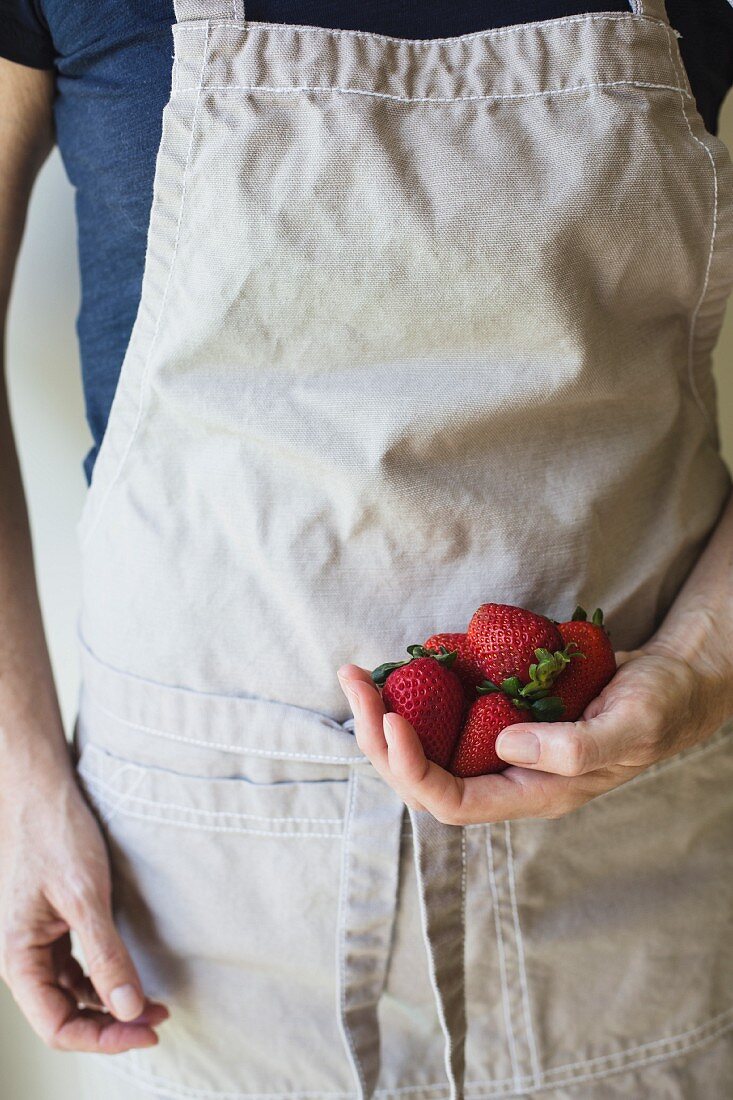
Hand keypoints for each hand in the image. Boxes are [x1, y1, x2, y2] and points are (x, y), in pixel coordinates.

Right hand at [0, 756, 167, 1052]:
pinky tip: (129, 977)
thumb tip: (129, 1008)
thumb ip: (105, 955)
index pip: (58, 1026)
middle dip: (111, 1024)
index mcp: (17, 957)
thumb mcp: (84, 895)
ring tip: (153, 1002)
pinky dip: (102, 979)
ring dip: (110, 1004)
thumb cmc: (54, 832)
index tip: (148, 1030)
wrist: (40, 787)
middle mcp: (21, 956)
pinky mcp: (51, 924)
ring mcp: (35, 941)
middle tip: (159, 1018)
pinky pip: (74, 968)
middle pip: (65, 1015)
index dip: (104, 1039)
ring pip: (71, 993)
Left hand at [337, 641, 731, 823]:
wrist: (673, 683)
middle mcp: (510, 777)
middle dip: (380, 738)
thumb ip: (575, 747)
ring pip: (426, 748)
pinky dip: (414, 696)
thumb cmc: (659, 707)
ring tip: (357, 676)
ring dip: (384, 716)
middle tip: (355, 684)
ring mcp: (502, 747)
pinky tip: (397, 668)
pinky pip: (444, 717)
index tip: (392, 720)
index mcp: (536, 793)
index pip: (455, 803)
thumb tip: (504, 746)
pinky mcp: (500, 716)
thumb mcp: (630, 727)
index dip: (413, 769)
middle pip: (424, 778)